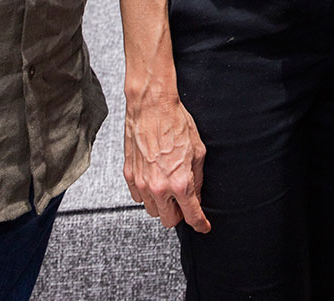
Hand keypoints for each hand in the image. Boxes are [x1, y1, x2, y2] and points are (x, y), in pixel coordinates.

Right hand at [123, 82, 210, 232]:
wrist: (152, 107)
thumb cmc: (176, 124)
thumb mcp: (198, 152)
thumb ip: (197, 179)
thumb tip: (196, 196)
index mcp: (180, 183)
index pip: (191, 216)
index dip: (200, 224)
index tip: (203, 226)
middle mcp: (159, 187)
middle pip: (168, 220)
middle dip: (179, 214)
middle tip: (184, 200)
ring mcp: (141, 183)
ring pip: (152, 211)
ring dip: (162, 204)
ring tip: (168, 186)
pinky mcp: (129, 175)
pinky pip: (137, 198)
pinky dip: (146, 194)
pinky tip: (154, 179)